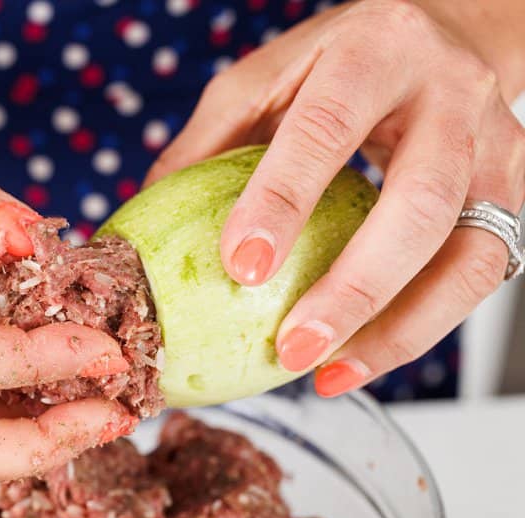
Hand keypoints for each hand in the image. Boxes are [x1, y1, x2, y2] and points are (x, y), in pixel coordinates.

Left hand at [147, 0, 524, 396]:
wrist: (448, 32)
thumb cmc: (340, 61)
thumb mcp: (264, 78)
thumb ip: (208, 143)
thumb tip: (140, 226)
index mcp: (374, 51)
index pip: (328, 127)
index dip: (285, 199)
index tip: (242, 266)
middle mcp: (450, 95)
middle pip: (420, 202)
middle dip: (355, 287)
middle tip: (290, 346)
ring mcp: (495, 148)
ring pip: (468, 253)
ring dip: (399, 329)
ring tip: (327, 374)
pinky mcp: (515, 193)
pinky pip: (478, 276)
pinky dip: (418, 329)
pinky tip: (358, 362)